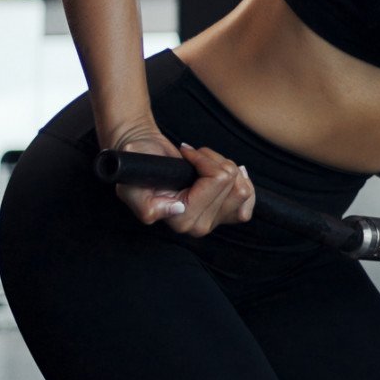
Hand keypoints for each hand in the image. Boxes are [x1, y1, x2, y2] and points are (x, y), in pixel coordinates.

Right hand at [108, 128, 255, 237]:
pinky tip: (227, 173)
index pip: (218, 180)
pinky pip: (249, 198)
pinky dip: (241, 179)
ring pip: (242, 188)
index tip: (185, 153)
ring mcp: (214, 221)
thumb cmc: (140, 166)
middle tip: (193, 158)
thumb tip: (177, 209)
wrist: (148, 157)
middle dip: (215, 161)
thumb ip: (147, 205)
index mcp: (181, 220)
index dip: (204, 159)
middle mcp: (199, 226)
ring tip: (205, 163)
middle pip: (233, 183)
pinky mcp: (225, 214)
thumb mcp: (131, 186)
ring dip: (226, 167)